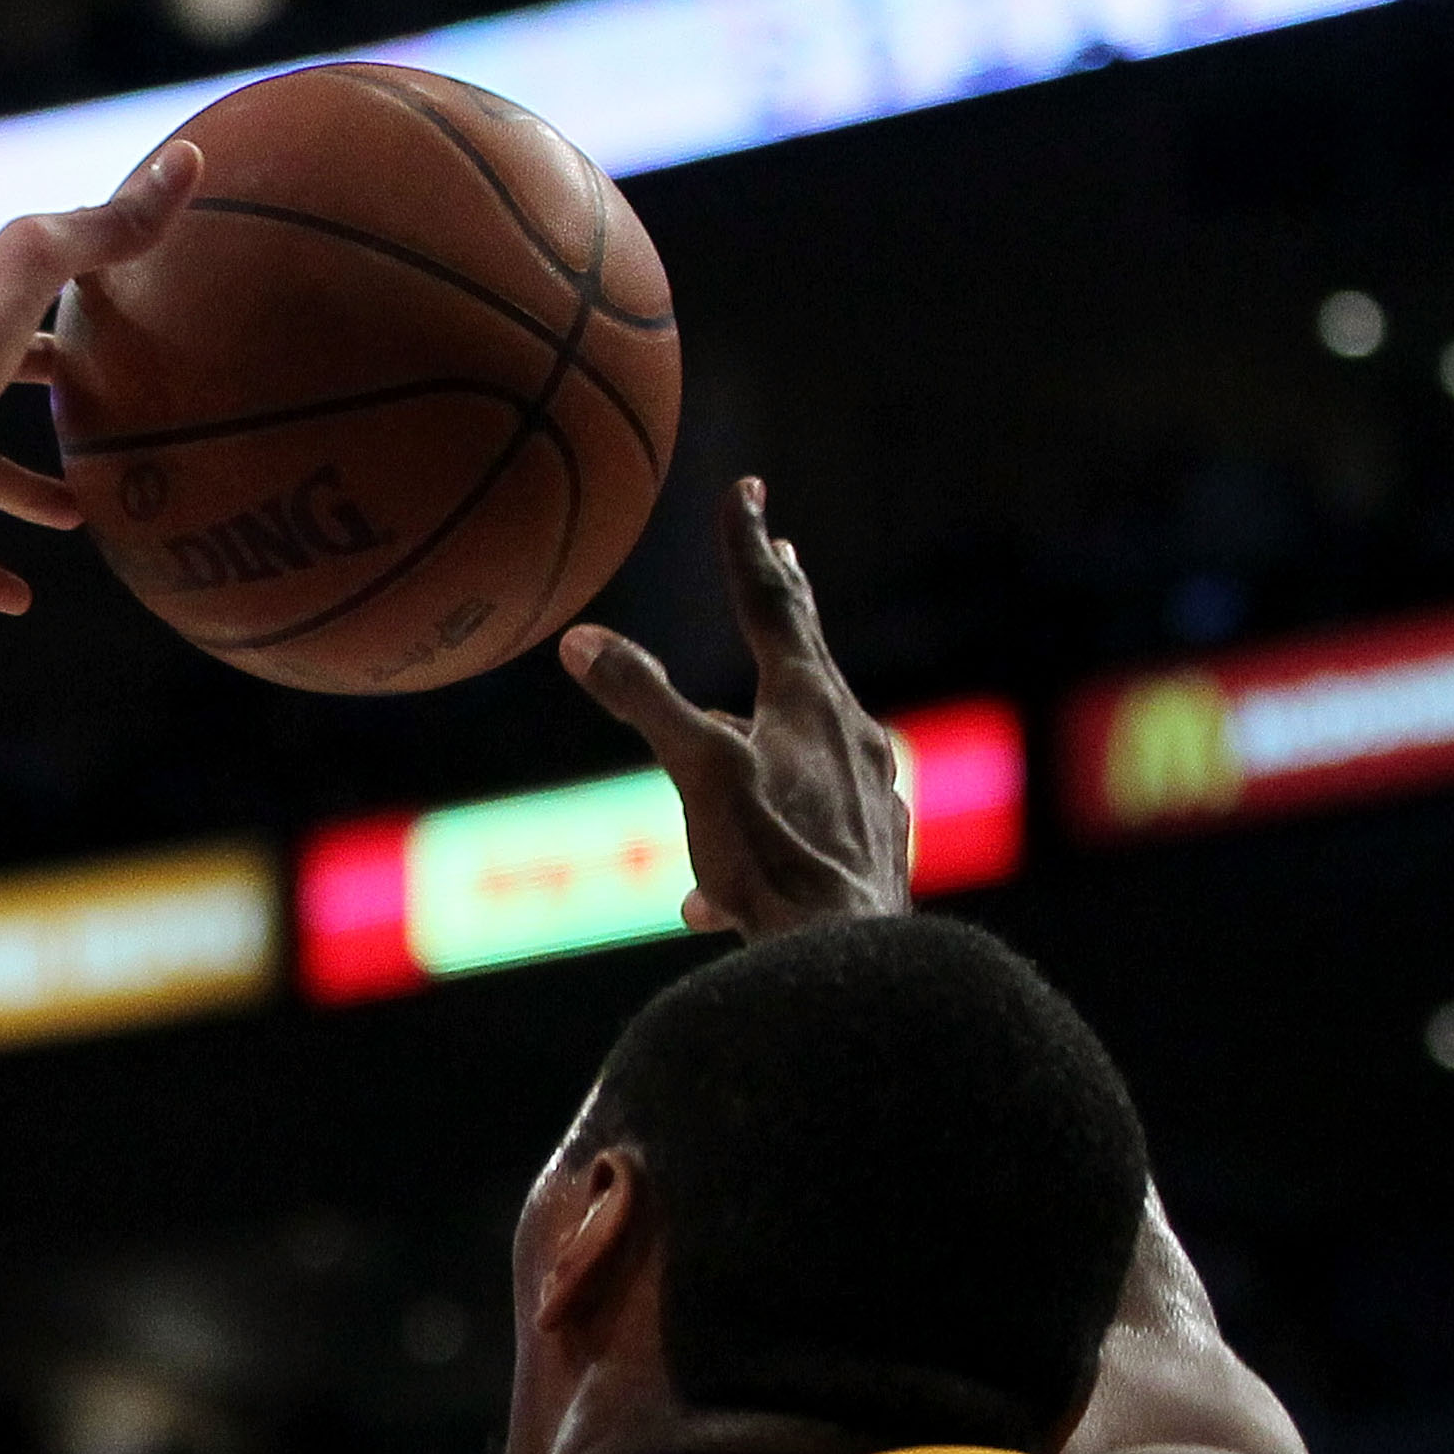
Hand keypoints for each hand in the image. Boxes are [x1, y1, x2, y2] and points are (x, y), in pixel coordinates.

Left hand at [0, 140, 204, 613]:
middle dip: (42, 385)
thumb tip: (190, 160)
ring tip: (82, 515)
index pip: (18, 291)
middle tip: (105, 406)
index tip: (119, 299)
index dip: (66, 287)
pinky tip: (18, 602)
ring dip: (24, 490)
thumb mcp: (29, 277)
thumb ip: (102, 229)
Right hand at [558, 479, 910, 938]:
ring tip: (733, 743)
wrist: (854, 961)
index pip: (772, 603)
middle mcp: (850, 734)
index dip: (748, 544)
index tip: (747, 491)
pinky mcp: (873, 848)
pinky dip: (770, 826)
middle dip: (787, 603)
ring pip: (808, 743)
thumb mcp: (696, 774)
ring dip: (769, 729)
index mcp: (809, 702)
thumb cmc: (774, 862)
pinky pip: (809, 819)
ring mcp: (870, 791)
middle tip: (782, 554)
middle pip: (808, 654)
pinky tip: (722, 892)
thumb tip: (580, 639)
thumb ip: (644, 702)